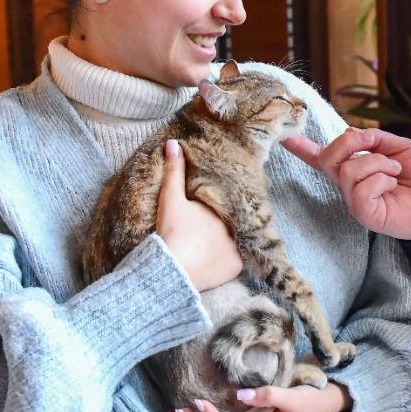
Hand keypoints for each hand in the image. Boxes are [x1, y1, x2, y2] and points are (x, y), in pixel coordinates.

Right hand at [156, 138, 242, 290]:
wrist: (173, 267)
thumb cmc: (173, 230)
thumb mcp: (172, 198)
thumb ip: (174, 171)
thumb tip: (174, 142)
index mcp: (223, 209)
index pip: (222, 206)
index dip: (215, 207)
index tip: (206, 213)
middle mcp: (236, 228)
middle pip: (229, 225)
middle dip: (221, 226)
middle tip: (205, 232)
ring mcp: (238, 250)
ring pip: (233, 244)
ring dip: (225, 244)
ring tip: (208, 247)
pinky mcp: (236, 269)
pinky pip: (234, 264)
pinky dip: (225, 263)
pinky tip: (213, 261)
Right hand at [283, 128, 410, 239]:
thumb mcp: (399, 147)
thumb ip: (376, 138)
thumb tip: (355, 133)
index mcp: (352, 167)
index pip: (320, 157)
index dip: (300, 147)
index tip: (283, 135)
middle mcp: (347, 184)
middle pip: (328, 157)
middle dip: (349, 142)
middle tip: (373, 142)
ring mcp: (352, 200)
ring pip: (348, 170)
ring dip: (378, 163)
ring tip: (394, 172)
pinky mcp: (362, 213)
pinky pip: (362, 188)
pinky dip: (382, 179)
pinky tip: (392, 184)